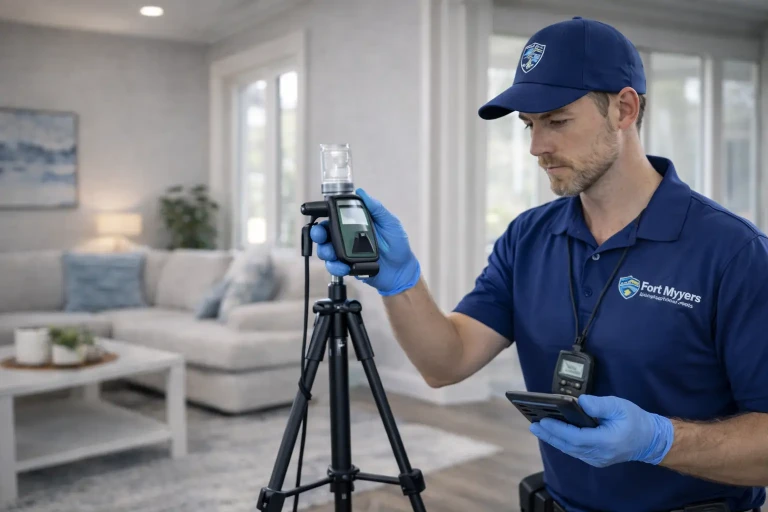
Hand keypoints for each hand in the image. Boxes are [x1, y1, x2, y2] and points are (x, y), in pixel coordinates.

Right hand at [309, 188, 420, 295]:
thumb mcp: (390, 223)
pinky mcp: (346, 266)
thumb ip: (376, 208)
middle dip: (318, 233)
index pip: (336, 216)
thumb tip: (362, 192)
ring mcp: (346, 252)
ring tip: (332, 254)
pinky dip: (335, 267)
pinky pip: (334, 266)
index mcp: (356, 224)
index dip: (325, 214)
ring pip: (325, 250)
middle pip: (325, 233)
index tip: (320, 213)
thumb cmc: (398, 246)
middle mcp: (348, 237)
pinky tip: (343, 266)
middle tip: (320, 235)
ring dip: (325, 251)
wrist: (401, 271)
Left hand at [529, 395, 673, 467]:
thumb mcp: (619, 406)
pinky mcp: (596, 458)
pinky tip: (554, 434)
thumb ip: (600, 405)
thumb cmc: (635, 421)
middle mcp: (599, 454)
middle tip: (533, 424)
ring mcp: (597, 459)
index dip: (558, 429)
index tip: (543, 421)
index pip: (576, 437)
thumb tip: (581, 402)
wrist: (650, 440)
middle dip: (550, 435)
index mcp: (606, 441)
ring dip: (554, 439)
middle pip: (569, 446)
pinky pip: (576, 451)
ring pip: (571, 450)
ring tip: (539, 427)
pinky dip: (563, 442)